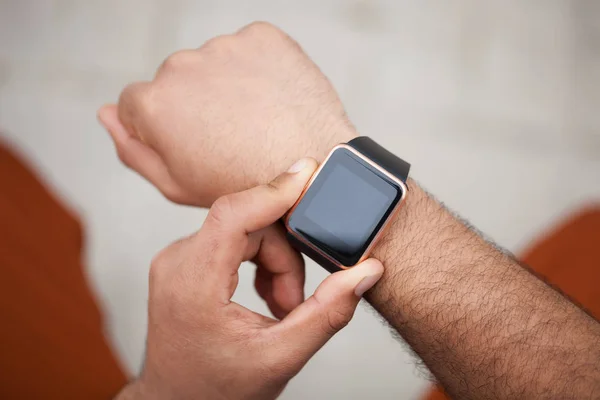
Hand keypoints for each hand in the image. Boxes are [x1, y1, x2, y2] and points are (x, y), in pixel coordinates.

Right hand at [98, 22, 356, 206]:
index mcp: (153, 102)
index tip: (193, 144)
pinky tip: (273, 101)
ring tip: (256, 121)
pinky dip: (258, 70)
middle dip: (194, 102)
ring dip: (227, 84)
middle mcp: (181, 65)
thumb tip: (104, 114)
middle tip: (230, 136)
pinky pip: (250, 50)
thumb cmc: (242, 184)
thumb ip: (132, 149)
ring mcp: (224, 47)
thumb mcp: (176, 185)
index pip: (136, 102)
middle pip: (176, 80)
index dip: (165, 127)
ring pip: (214, 63)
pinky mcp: (262, 37)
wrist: (311, 170)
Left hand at [116, 159, 383, 399]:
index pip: (233, 214)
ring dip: (274, 262)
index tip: (308, 172)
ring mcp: (177, 260)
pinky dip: (258, 262)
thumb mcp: (281, 358)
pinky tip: (265, 296)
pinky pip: (232, 240)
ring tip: (281, 306)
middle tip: (295, 302)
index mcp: (193, 285)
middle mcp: (177, 262)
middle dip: (285, 258)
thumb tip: (366, 272)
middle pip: (249, 225)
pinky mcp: (185, 262)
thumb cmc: (218, 390)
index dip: (274, 189)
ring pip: (244, 231)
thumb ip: (329, 312)